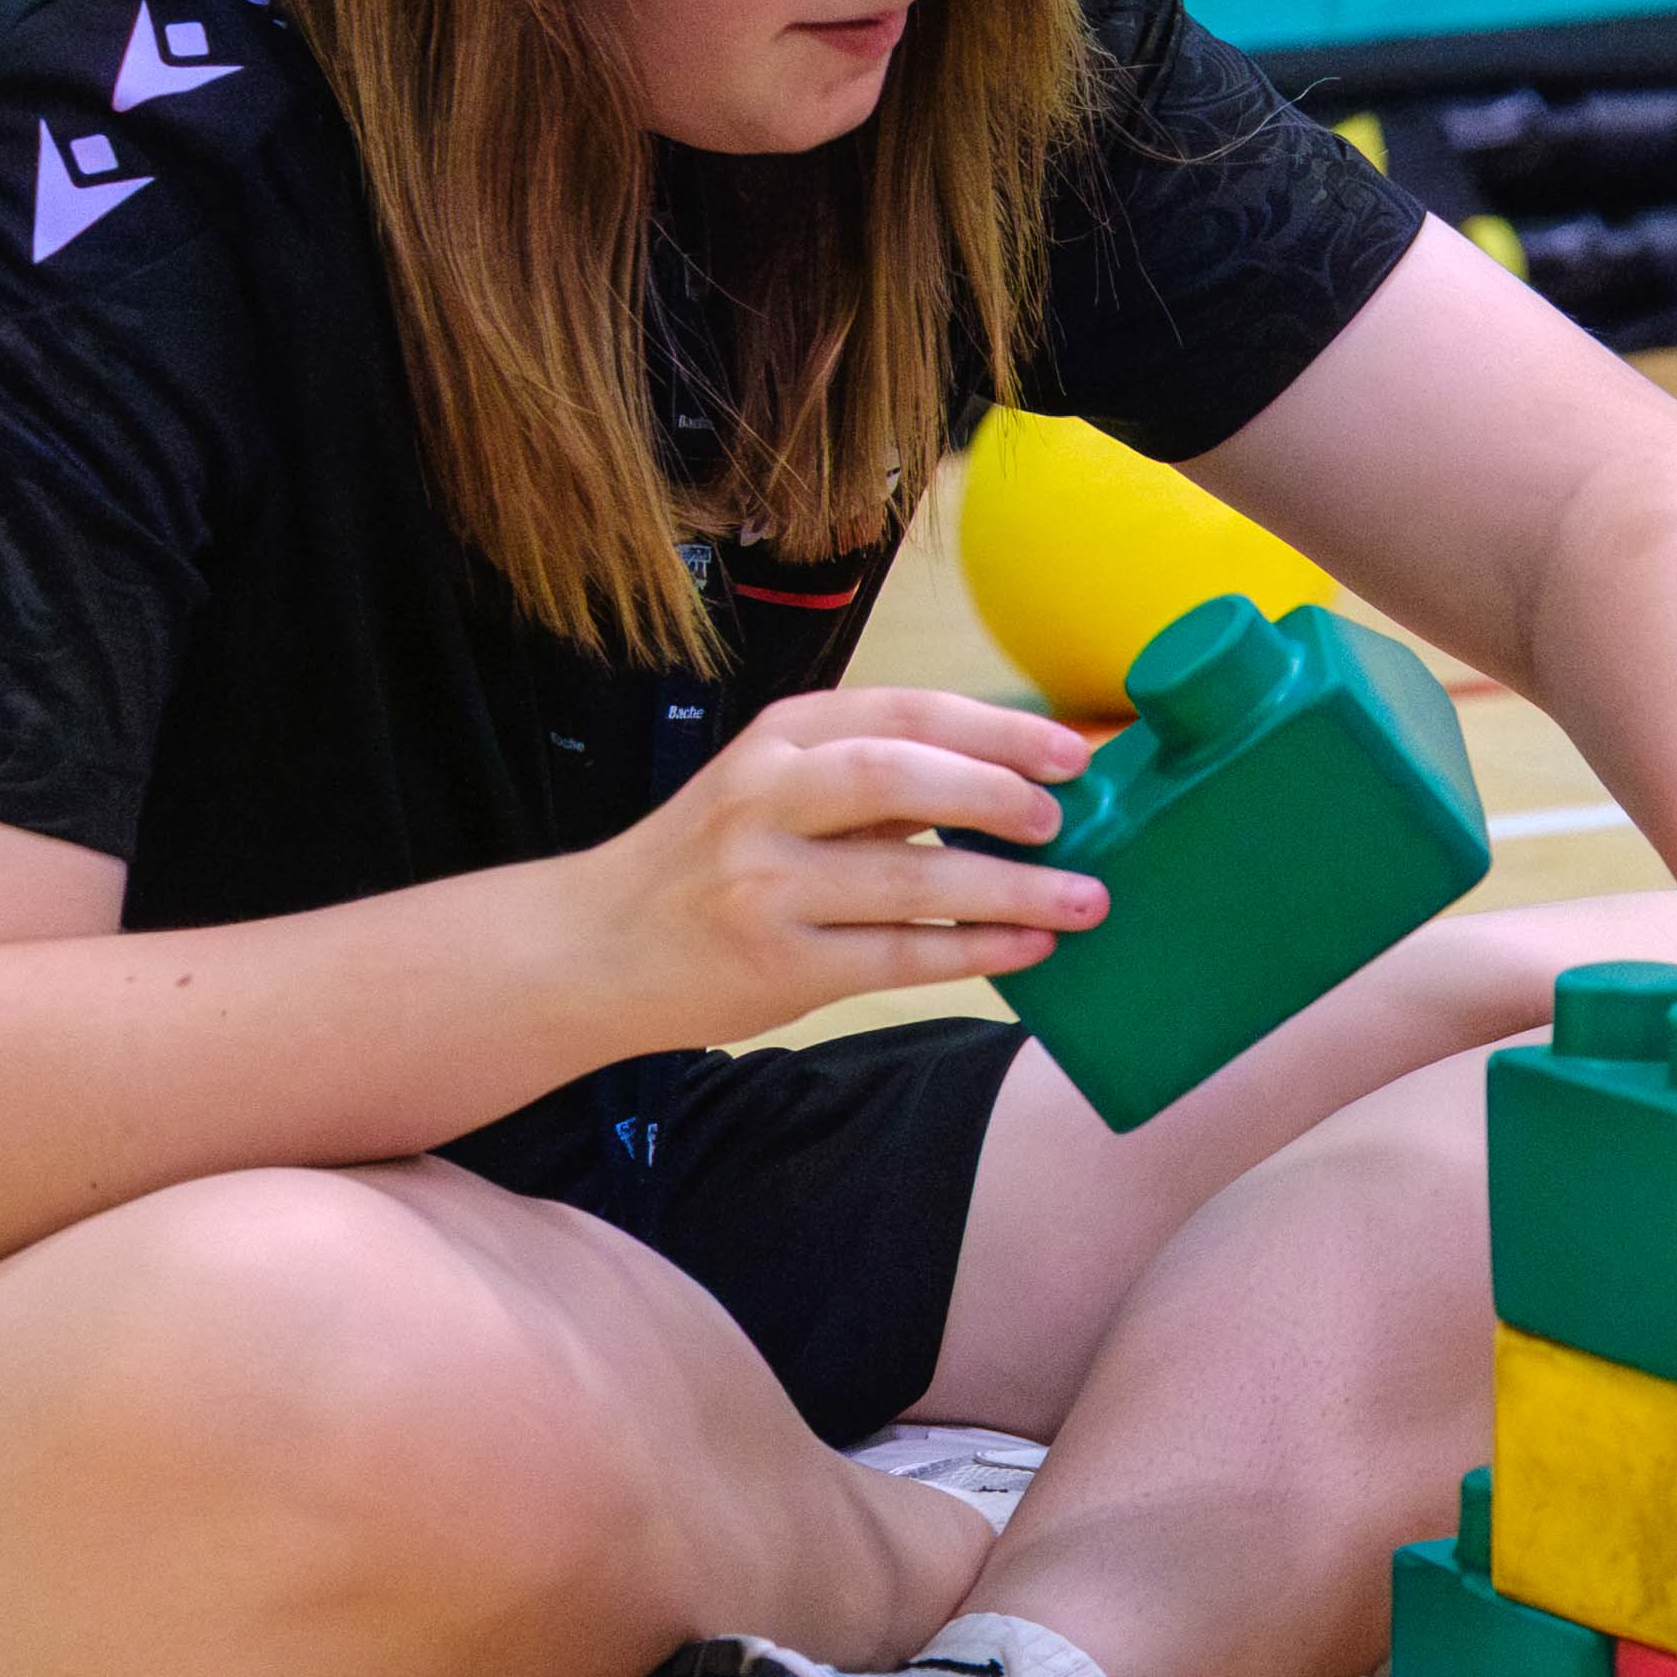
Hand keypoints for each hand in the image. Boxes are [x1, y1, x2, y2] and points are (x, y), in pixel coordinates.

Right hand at [564, 686, 1104, 1044]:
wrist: (591, 947)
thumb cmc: (709, 861)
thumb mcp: (772, 787)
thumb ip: (872, 776)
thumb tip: (1018, 778)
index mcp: (779, 738)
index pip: (903, 712)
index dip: (999, 728)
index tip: (1072, 751)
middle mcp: (766, 799)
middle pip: (900, 776)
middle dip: (999, 794)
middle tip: (1066, 820)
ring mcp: (766, 885)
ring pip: (910, 878)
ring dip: (1012, 889)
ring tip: (1085, 899)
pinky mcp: (776, 964)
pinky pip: (897, 955)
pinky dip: (974, 950)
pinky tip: (1029, 946)